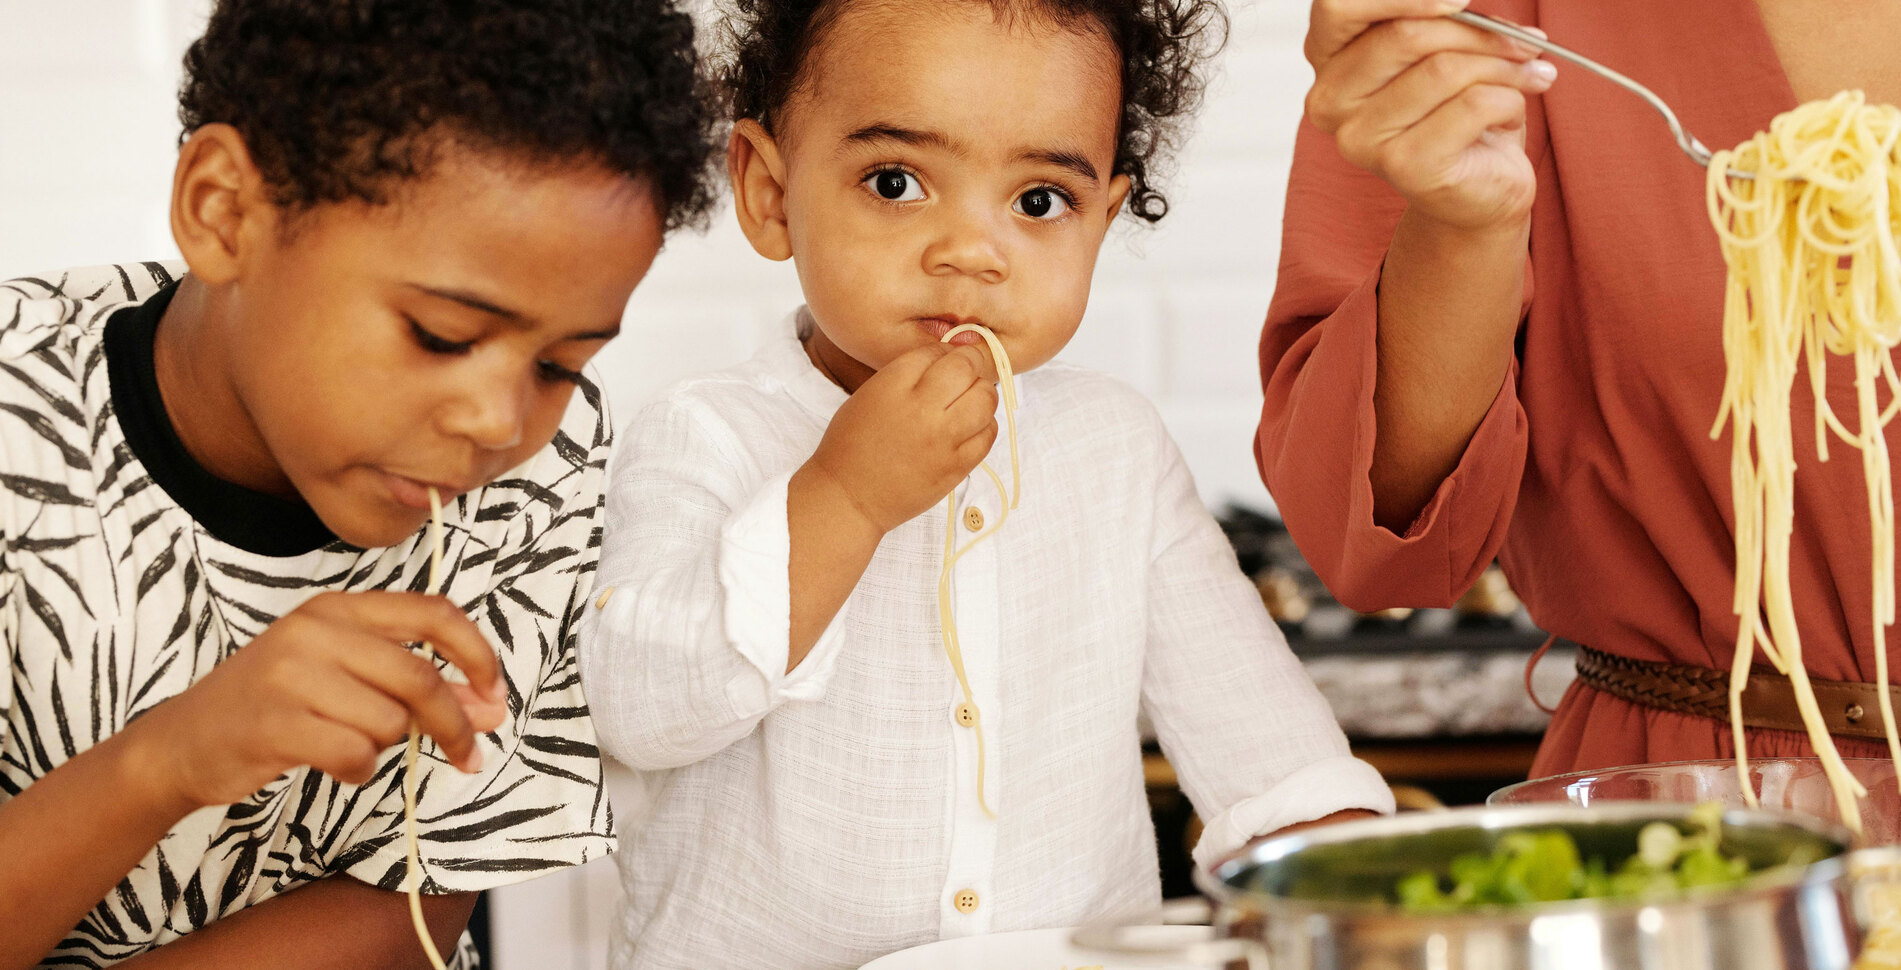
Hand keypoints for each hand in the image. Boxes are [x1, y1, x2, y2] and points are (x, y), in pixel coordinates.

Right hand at [130, 592, 507, 808]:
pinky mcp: (274, 722)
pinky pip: (354, 753)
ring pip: (388, 720)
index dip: (476, 654)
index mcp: (339, 608)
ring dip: (385, 747)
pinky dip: (358, 770)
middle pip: (420, 677)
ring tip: (350, 743)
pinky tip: (337, 764)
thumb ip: (416, 686)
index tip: (494, 694)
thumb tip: (488, 710)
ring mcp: (291, 674)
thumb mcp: (345, 677)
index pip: (433, 613)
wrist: (183, 740)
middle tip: (469, 754)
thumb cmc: (276, 705)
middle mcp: (316, 630)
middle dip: (453, 724)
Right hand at [806, 343, 999, 533]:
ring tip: (971, 400)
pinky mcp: (956, 466)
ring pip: (986, 398)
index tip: (946, 361)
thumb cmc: (852, 445)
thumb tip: (947, 360)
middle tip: (966, 375)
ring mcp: (942, 438)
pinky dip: (985, 424)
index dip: (946, 351)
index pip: (936, 350)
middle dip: (970, 365)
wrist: (849, 497)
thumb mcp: (870, 394)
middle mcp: (920, 407)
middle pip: (967, 367)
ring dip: (982, 393)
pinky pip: (988, 434)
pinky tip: (971, 427)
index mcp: (892, 385)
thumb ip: (906, 375)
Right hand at [1305, 0, 1552, 231]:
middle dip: (1481, 32)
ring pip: (1445, 69)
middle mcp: (1330, 103)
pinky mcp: (1404, 166)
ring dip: (1505, 67)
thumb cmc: (1459, 113)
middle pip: (1406, 34)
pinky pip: (1473, 104)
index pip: (1337, 7)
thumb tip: (1458, 0)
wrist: (1478, 191)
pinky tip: (1512, 114)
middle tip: (1526, 41)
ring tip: (1528, 76)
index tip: (1462, 1)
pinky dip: (1511, 100)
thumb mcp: (1442, 50)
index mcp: (1328, 64)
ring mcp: (1361, 139)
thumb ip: (1435, 19)